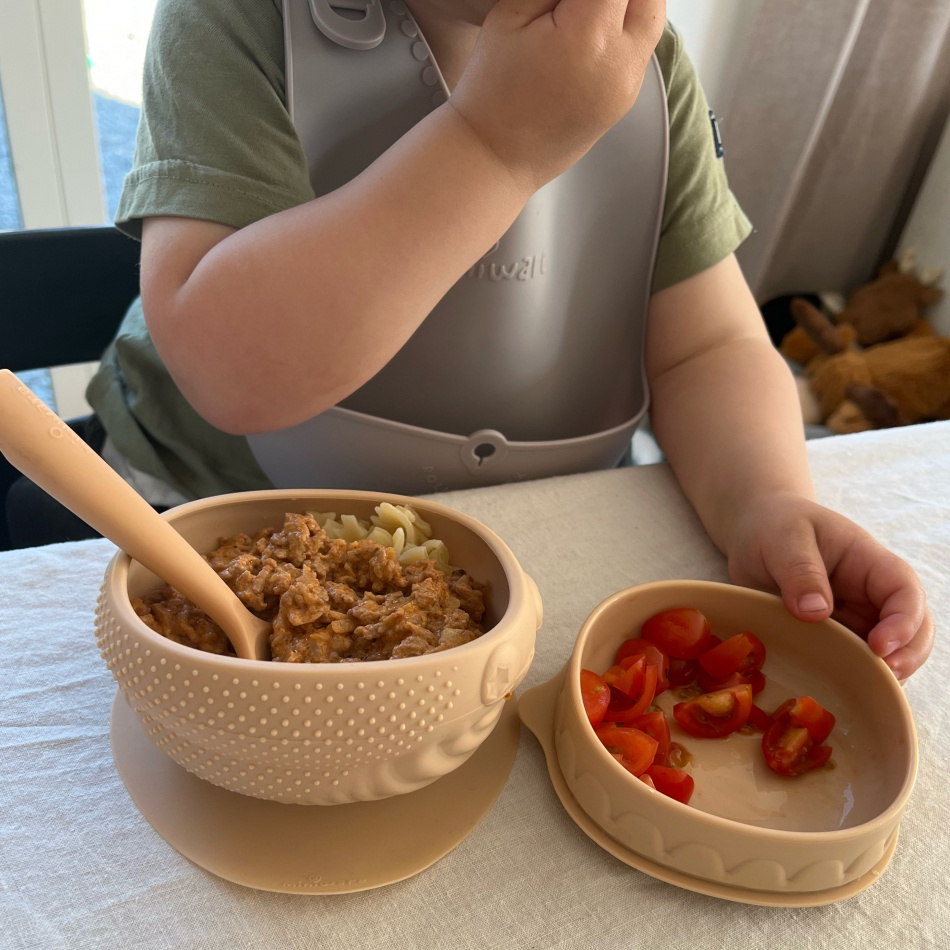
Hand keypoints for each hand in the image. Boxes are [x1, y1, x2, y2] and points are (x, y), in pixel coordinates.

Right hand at [450, 0, 665, 189]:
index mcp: (588, 35)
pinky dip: (624, 31)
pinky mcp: (623, 103)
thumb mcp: (513, 15)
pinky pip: (639, 52)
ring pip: (651, 21)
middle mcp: (619, 63)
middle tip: (587, 0)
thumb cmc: (492, 92)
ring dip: (629, 3)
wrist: (494, 157)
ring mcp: (626, 88)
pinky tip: (592, 32)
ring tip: (592, 9)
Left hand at [726, 492, 934, 680]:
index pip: (904, 590)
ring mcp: (855, 617)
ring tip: (864, 691)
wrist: (755, 532)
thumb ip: (799, 569)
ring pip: (889, 651)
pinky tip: (838, 690)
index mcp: (867, 562)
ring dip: (884, 673)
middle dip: (906, 656)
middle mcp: (870, 593)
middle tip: (881, 681)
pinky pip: (853, 661)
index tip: (879, 646)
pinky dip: (854, 677)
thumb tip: (816, 612)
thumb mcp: (781, 538)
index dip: (904, 621)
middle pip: (914, 627)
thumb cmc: (774, 526)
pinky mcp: (834, 637)